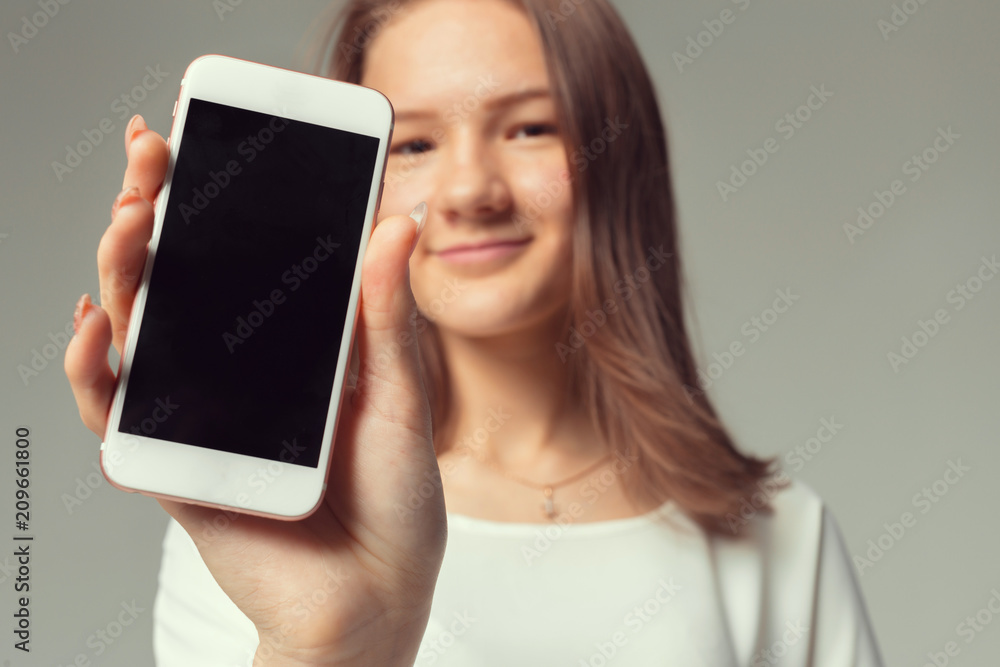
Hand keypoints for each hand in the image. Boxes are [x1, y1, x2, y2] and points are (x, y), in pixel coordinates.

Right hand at [64, 115, 445, 665]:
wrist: (375, 595)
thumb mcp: (400, 396)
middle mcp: (241, 373)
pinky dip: (98, 371)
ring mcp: (204, 416)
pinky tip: (97, 325)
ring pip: (142, 332)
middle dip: (158, 213)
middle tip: (153, 156)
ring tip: (131, 221)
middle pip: (182, 281)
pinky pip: (120, 415)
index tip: (201, 139)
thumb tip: (395, 224)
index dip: (215, 201)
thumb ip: (387, 316)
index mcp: (294, 347)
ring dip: (124, 273)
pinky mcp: (178, 466)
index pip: (242, 259)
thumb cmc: (394, 501)